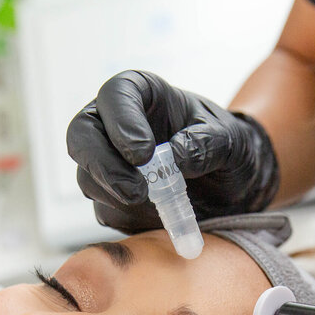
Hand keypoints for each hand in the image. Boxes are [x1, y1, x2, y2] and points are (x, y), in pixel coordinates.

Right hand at [66, 70, 279, 231]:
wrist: (232, 183)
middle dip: (103, 165)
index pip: (115, 95)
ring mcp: (109, 163)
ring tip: (157, 205)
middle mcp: (115, 125)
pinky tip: (158, 217)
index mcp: (143, 95)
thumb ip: (207, 143)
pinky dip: (129, 218)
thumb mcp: (232, 140)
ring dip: (116, 196)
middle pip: (82, 135)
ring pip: (88, 177)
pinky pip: (106, 211)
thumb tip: (176, 157)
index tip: (143, 153)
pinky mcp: (113, 198)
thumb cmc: (229, 147)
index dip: (121, 122)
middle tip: (136, 192)